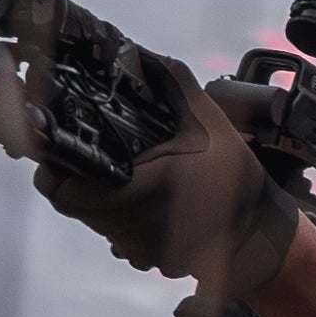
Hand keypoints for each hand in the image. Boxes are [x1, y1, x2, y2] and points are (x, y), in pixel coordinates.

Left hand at [37, 68, 298, 298]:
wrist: (263, 232)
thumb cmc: (236, 183)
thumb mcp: (209, 124)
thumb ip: (174, 85)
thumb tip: (144, 56)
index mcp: (138, 190)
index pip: (63, 191)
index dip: (52, 172)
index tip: (54, 155)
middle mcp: (132, 225)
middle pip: (74, 205)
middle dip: (75, 180)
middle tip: (86, 159)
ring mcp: (139, 247)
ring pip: (95, 222)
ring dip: (97, 200)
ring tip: (119, 178)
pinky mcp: (150, 261)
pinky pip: (120, 238)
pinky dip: (123, 220)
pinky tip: (144, 203)